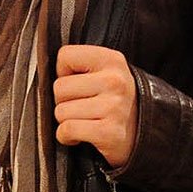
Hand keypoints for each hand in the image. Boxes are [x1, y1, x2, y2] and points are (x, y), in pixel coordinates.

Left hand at [53, 44, 137, 167]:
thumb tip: (47, 73)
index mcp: (111, 59)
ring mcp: (113, 107)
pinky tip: (80, 134)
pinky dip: (67, 136)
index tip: (76, 82)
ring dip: (66, 120)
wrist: (144, 133)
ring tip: (84, 120)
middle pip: (59, 87)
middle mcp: (114, 81)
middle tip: (80, 105)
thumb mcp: (105, 71)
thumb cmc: (114, 99)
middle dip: (63, 100)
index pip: (65, 55)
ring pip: (60, 111)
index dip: (64, 71)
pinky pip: (67, 130)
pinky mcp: (109, 133)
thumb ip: (80, 65)